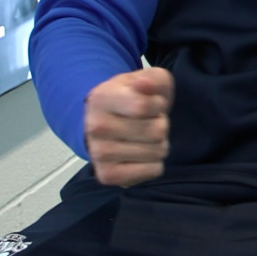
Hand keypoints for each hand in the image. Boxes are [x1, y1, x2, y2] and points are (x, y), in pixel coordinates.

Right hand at [84, 65, 172, 186]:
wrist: (105, 122)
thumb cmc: (131, 98)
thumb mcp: (146, 79)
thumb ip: (151, 79)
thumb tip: (143, 85)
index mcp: (102, 98)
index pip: (143, 107)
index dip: (158, 105)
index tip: (153, 103)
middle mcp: (95, 127)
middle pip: (156, 131)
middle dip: (161, 124)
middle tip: (147, 122)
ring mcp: (99, 154)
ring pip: (158, 152)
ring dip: (159, 144)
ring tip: (143, 137)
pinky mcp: (107, 175)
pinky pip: (153, 171)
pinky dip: (155, 164)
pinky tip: (141, 154)